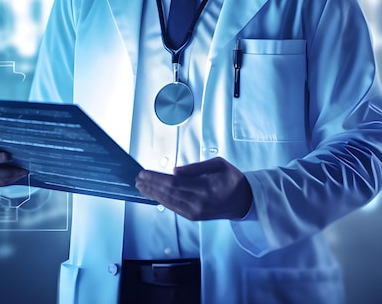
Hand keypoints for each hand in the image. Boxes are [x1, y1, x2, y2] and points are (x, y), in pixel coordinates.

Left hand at [135, 157, 252, 220]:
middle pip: (169, 193)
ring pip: (169, 202)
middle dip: (151, 186)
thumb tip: (174, 171)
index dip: (157, 178)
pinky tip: (154, 195)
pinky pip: (175, 208)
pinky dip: (162, 201)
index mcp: (205, 187)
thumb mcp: (218, 164)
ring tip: (141, 187)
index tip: (143, 172)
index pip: (174, 183)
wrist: (243, 201)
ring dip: (153, 194)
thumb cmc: (231, 178)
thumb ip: (196, 167)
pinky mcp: (195, 217)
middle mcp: (198, 202)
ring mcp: (196, 212)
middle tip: (137, 178)